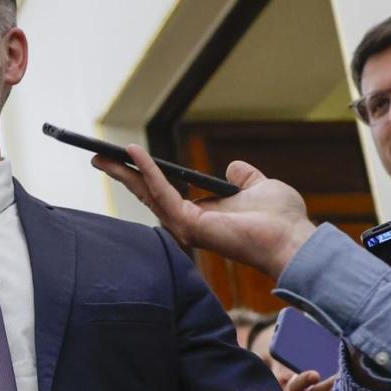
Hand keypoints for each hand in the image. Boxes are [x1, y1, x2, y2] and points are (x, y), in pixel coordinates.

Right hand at [93, 144, 317, 278]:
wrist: (291, 237)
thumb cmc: (282, 220)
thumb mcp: (261, 187)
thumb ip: (244, 178)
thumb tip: (235, 168)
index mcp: (203, 216)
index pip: (166, 193)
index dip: (146, 174)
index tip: (128, 157)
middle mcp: (189, 224)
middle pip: (148, 194)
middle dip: (123, 175)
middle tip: (98, 157)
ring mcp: (186, 226)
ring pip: (147, 193)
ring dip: (125, 172)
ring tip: (102, 156)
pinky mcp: (189, 223)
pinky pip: (162, 191)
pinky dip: (148, 170)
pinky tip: (134, 153)